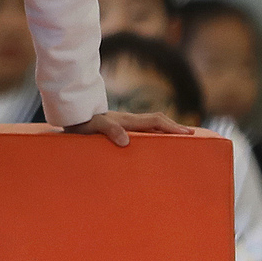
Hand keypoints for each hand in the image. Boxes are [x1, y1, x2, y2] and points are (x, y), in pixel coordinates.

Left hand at [65, 109, 202, 146]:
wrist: (69, 115)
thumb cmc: (81, 123)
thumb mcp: (93, 127)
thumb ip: (109, 130)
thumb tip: (126, 141)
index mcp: (127, 121)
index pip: (156, 122)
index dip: (173, 127)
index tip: (189, 133)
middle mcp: (129, 121)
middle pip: (158, 121)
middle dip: (175, 128)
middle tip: (193, 137)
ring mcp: (124, 124)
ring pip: (151, 125)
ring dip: (166, 131)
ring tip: (179, 141)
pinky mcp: (119, 128)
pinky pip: (142, 131)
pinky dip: (154, 134)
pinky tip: (154, 145)